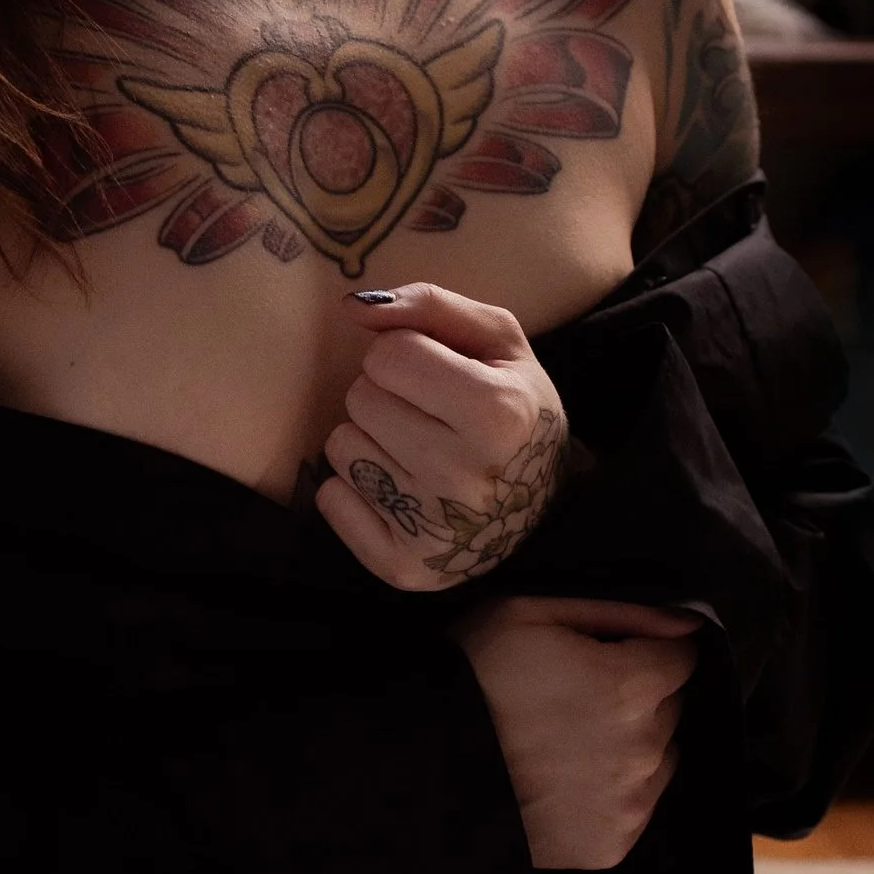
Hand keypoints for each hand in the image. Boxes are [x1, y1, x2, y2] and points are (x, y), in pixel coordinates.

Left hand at [316, 282, 567, 592]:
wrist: (544, 505)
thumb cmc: (516, 407)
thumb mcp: (497, 340)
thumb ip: (429, 305)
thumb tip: (353, 307)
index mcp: (499, 413)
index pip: (388, 354)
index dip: (407, 354)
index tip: (440, 375)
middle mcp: (467, 476)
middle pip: (361, 398)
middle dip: (388, 396)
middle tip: (430, 416)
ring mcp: (434, 530)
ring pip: (341, 445)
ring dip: (371, 440)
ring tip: (417, 452)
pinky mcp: (404, 567)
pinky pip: (330, 498)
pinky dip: (356, 489)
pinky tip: (400, 490)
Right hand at [450, 595, 699, 870]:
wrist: (423, 767)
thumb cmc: (472, 675)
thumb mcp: (531, 613)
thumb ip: (621, 612)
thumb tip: (687, 622)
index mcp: (632, 686)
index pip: (681, 659)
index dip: (643, 652)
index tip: (606, 657)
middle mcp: (645, 748)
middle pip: (669, 709)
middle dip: (636, 699)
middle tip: (576, 699)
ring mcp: (631, 803)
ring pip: (658, 759)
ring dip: (630, 746)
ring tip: (568, 745)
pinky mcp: (612, 846)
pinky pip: (634, 805)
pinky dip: (611, 793)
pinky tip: (564, 782)